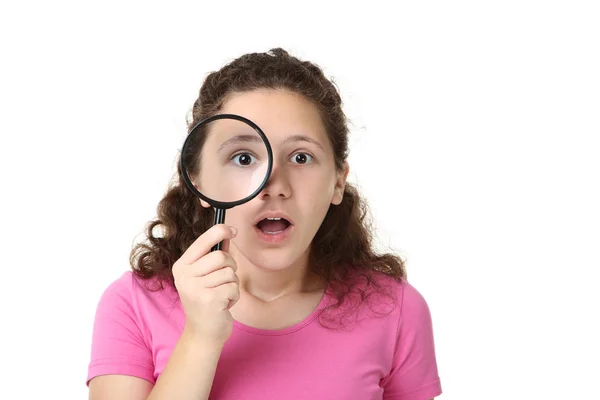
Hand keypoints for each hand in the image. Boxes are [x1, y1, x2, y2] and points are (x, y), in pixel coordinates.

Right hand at [172, 224, 239, 344]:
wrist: (203, 332)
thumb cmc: (207, 300)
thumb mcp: (206, 275)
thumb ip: (214, 254)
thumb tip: (227, 233)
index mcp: (181, 266)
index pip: (203, 240)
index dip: (220, 231)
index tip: (233, 230)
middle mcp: (184, 276)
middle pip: (221, 256)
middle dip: (231, 266)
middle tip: (226, 280)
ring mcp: (194, 288)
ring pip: (229, 273)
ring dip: (232, 284)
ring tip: (222, 295)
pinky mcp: (208, 300)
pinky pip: (233, 287)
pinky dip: (234, 296)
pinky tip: (223, 305)